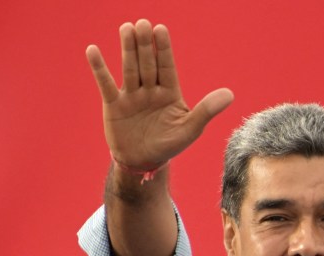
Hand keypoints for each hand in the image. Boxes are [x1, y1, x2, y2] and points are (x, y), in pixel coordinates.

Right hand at [86, 19, 233, 172]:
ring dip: (127, 49)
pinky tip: (92, 49)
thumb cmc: (169, 145)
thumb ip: (207, 110)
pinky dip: (99, 68)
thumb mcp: (190, 129)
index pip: (167, 66)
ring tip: (126, 28)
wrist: (143, 162)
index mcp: (169, 92)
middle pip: (147, 63)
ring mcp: (131, 95)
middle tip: (142, 24)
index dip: (163, 49)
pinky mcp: (113, 105)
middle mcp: (150, 89)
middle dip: (145, 45)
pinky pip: (105, 84)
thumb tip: (230, 94)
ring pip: (129, 69)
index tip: (161, 29)